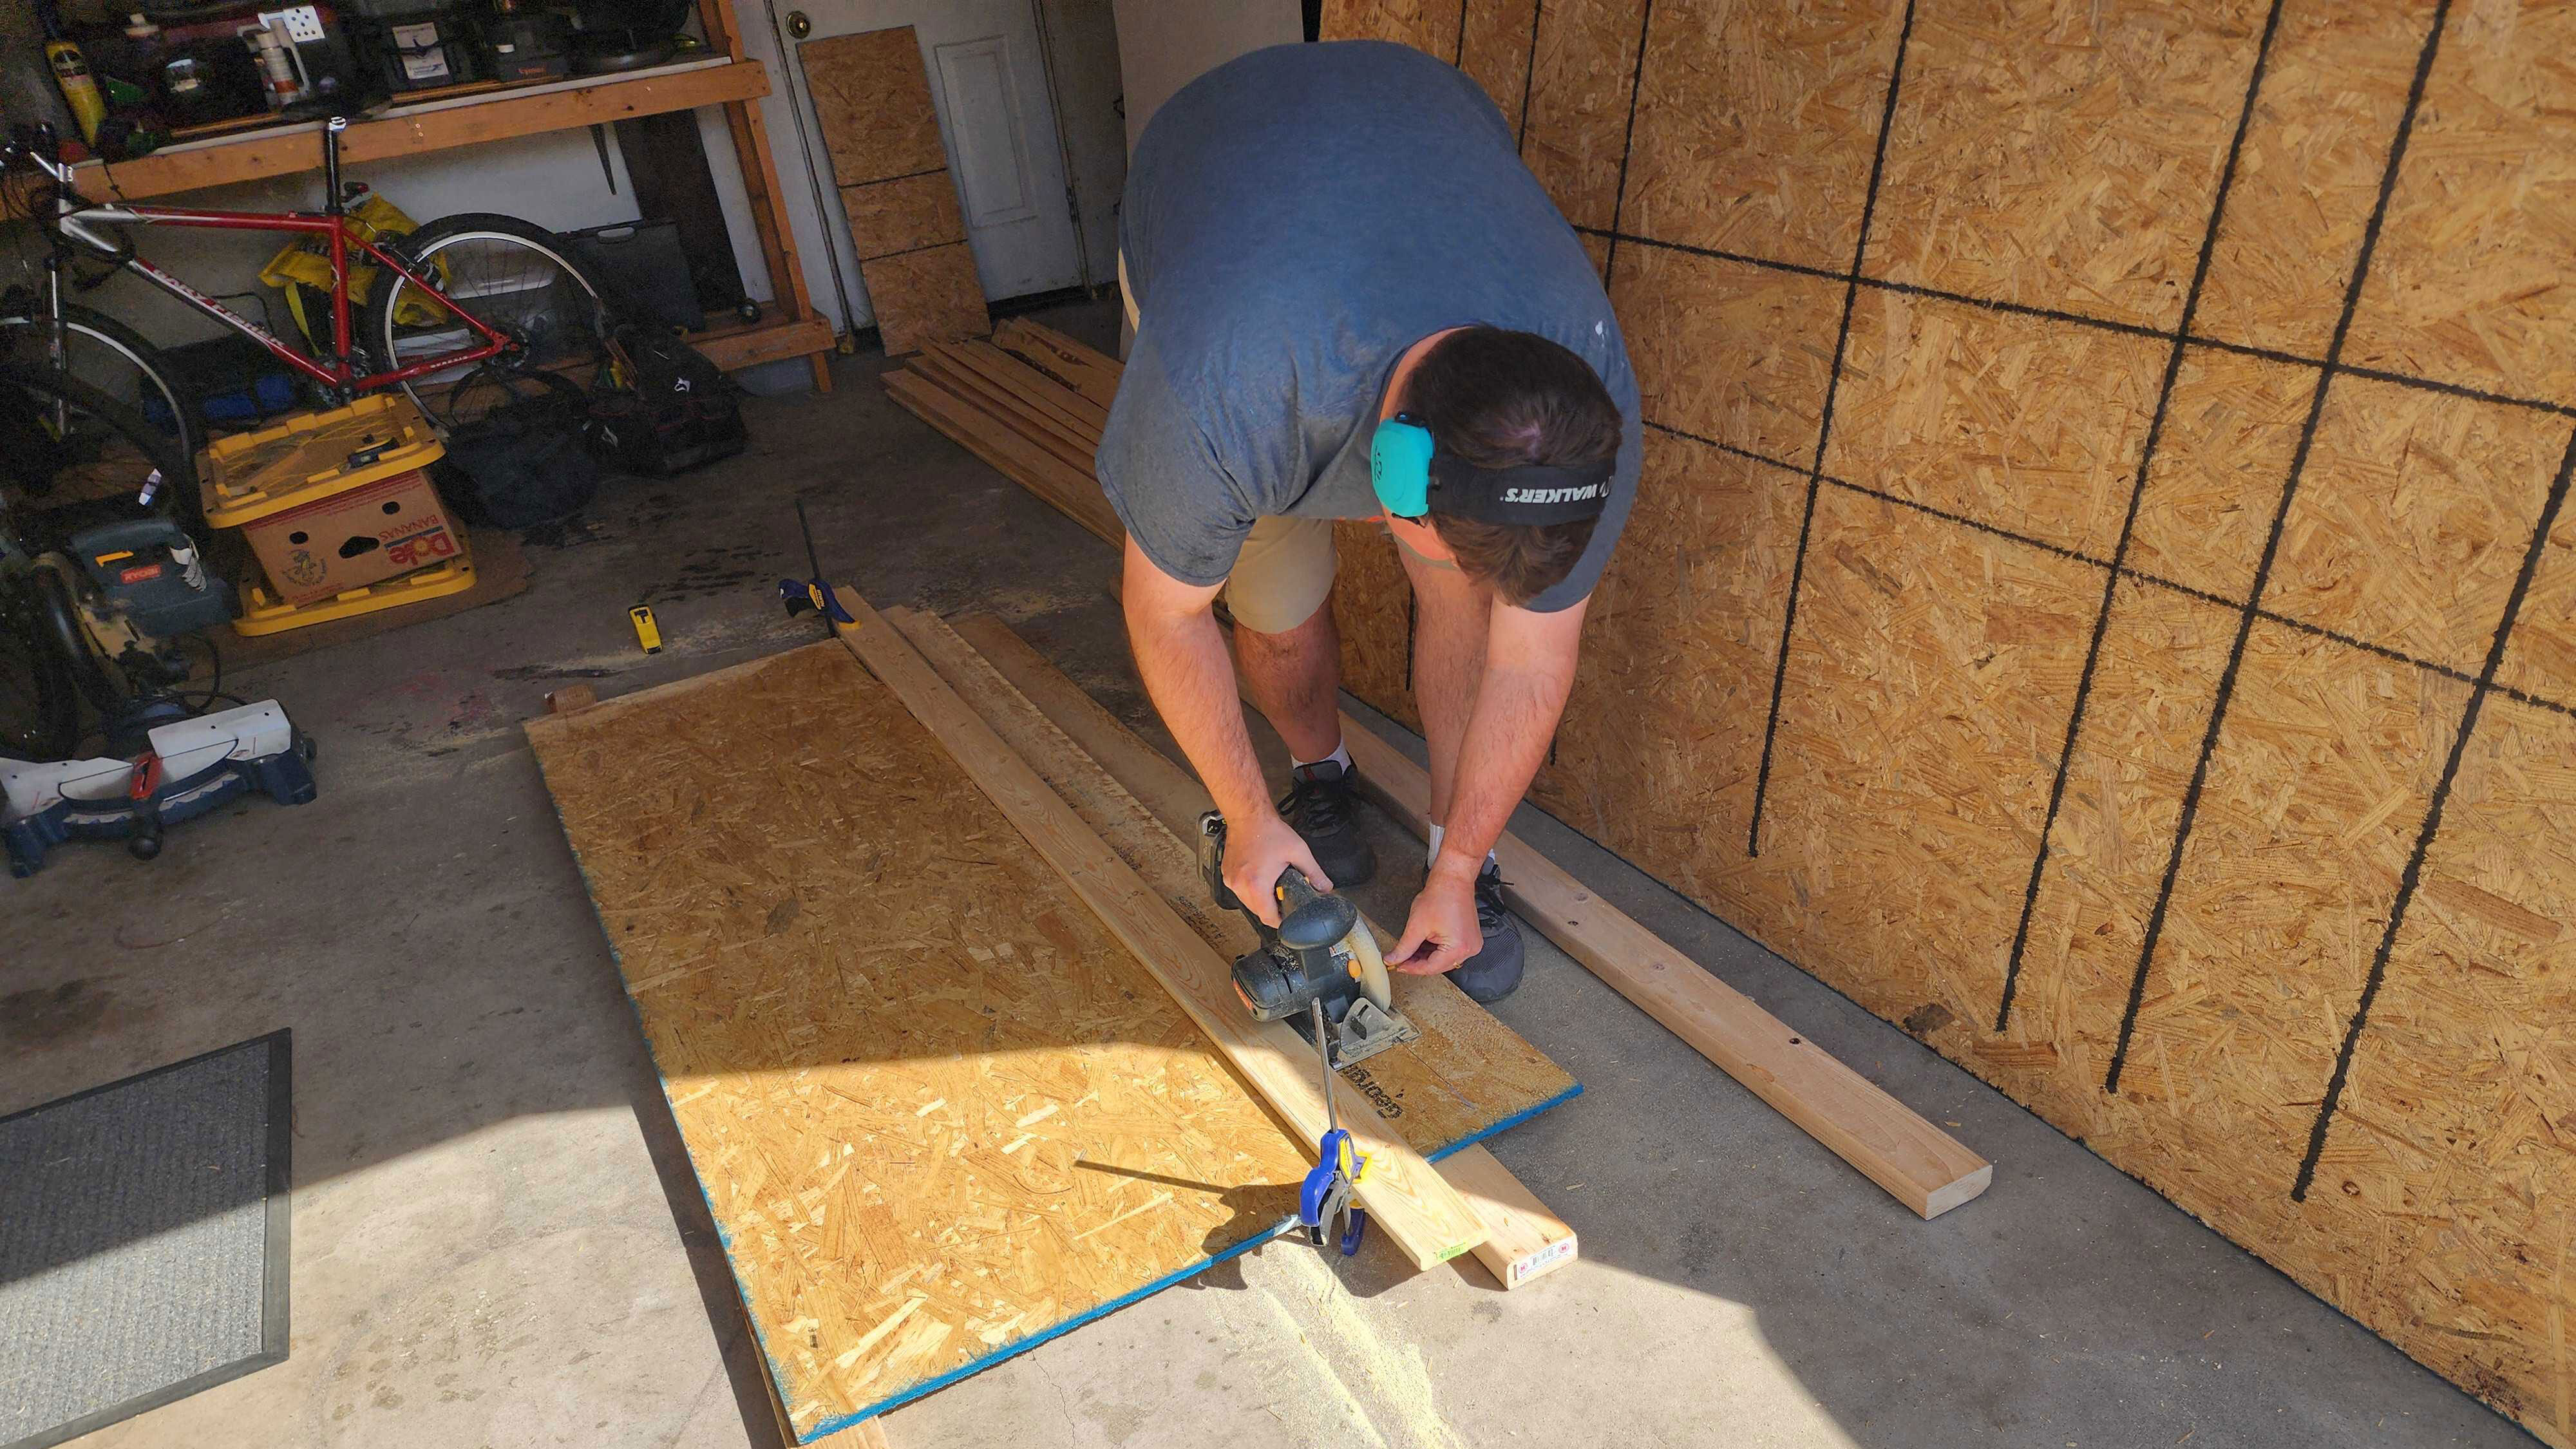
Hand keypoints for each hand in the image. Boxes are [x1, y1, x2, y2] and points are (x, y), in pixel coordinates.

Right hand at [1223, 808, 1329, 927]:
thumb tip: (1325, 887)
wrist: (1248, 815)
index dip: (1281, 920)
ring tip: (1271, 882)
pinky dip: (1250, 888)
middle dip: (1272, 908)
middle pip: (1258, 911)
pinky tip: (1259, 875)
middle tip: (1283, 894)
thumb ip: (1314, 873)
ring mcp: (1230, 880)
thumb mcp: (1299, 852)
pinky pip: (1240, 890)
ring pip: (1248, 902)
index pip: (1268, 918)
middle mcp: (1240, 886)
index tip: (1288, 917)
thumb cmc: (1269, 831)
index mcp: (1257, 885)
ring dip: (1260, 898)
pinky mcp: (1226, 874)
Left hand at [1392, 864, 1482, 975]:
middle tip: (1402, 959)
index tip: (1398, 965)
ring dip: (1427, 957)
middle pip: (1438, 966)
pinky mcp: (1470, 939)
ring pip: (1444, 960)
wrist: (1453, 880)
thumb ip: (1404, 947)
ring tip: (1411, 951)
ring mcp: (1472, 944)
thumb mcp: (1416, 925)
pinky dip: (1436, 950)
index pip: (1430, 968)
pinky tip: (1424, 945)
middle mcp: (1469, 949)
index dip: (1411, 968)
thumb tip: (1394, 959)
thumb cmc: (1441, 895)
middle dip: (1418, 963)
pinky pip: (1450, 951)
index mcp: (1459, 948)